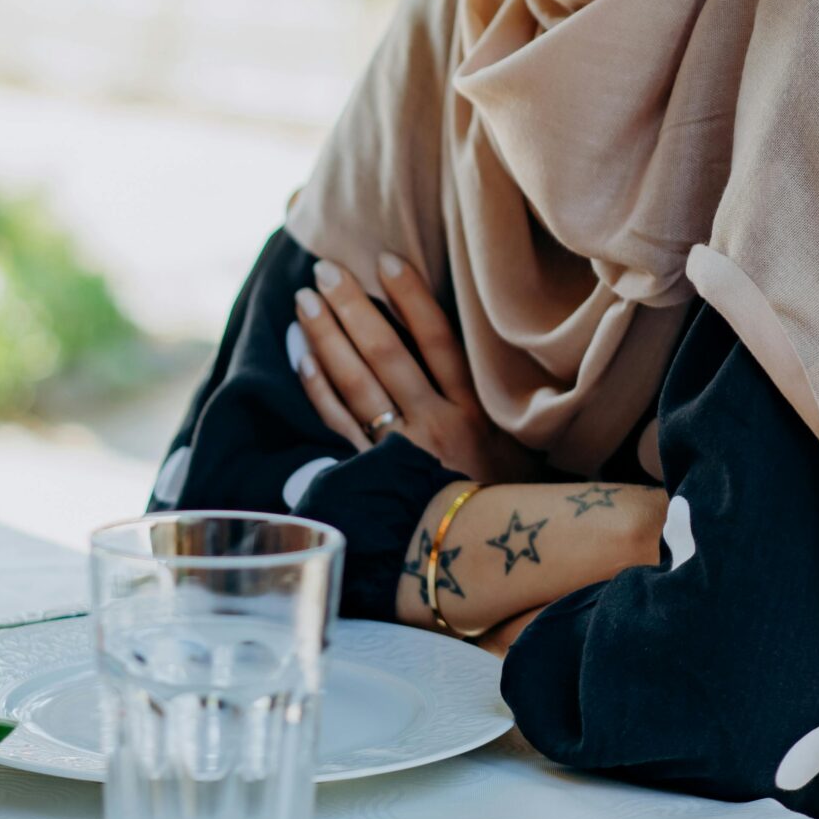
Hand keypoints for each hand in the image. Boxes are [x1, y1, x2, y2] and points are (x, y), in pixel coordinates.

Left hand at [291, 253, 536, 484]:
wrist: (492, 559)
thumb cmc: (507, 498)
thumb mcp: (516, 446)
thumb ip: (489, 403)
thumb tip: (468, 353)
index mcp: (473, 410)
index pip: (437, 339)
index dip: (410, 297)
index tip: (385, 259)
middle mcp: (435, 423)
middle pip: (386, 353)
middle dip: (353, 307)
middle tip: (325, 268)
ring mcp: (401, 450)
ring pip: (357, 383)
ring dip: (327, 338)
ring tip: (304, 301)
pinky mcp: (375, 476)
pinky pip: (339, 426)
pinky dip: (319, 389)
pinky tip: (302, 357)